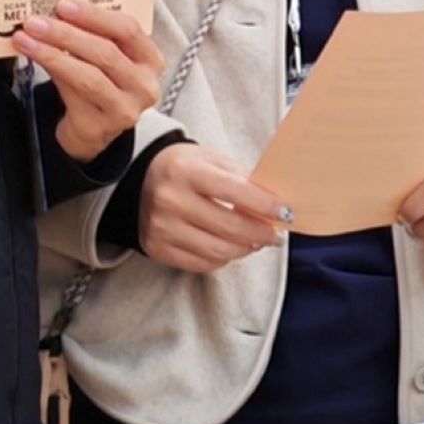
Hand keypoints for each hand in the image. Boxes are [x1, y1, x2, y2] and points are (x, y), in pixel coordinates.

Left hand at [17, 0, 163, 160]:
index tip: (64, 5)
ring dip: (52, 54)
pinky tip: (35, 60)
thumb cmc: (100, 83)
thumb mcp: (105, 57)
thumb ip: (91, 35)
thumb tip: (54, 14)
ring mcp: (124, 109)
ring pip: (88, 76)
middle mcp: (144, 86)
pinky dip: (52, 74)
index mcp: (150, 60)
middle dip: (66, 34)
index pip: (128, 30)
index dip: (95, 15)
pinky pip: (73, 96)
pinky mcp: (100, 127)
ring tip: (27, 40)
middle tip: (36, 22)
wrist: (91, 128)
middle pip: (106, 52)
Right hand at [141, 143, 289, 272]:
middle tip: (277, 234)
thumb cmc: (182, 167)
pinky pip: (201, 263)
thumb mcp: (209, 159)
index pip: (234, 191)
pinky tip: (231, 248)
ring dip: (245, 249)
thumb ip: (240, 178)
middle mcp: (171, 200)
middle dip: (261, 234)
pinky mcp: (158, 248)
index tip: (286, 214)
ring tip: (257, 242)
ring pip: (218, 251)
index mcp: (186, 171)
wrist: (137, 180)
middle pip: (229, 227)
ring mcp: (162, 228)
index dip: (265, 206)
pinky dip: (223, 259)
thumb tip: (274, 205)